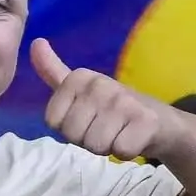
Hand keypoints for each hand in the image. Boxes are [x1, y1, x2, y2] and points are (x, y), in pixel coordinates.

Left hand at [31, 38, 177, 159]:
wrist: (161, 122)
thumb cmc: (113, 108)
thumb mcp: (80, 89)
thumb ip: (53, 71)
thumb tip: (35, 43)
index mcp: (79, 77)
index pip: (53, 122)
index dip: (69, 128)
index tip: (87, 118)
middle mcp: (100, 83)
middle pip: (73, 135)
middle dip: (87, 140)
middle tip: (105, 128)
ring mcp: (124, 100)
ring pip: (95, 145)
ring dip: (108, 147)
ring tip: (119, 132)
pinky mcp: (145, 120)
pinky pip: (120, 151)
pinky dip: (127, 152)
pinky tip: (135, 138)